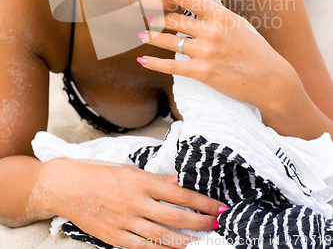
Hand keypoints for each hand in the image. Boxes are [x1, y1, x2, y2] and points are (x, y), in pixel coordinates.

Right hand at [39, 158, 223, 247]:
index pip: (180, 194)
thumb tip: (177, 182)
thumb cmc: (98, 172)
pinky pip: (143, 247)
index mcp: (141, 181)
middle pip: (176, 217)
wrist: (66, 186)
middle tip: (217, 224)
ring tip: (203, 240)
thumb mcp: (128, 169)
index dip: (203, 202)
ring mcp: (125, 222)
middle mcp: (136, 202)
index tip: (219, 207)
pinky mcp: (114, 237)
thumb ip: (154, 178)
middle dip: (201, 222)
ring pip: (163, 236)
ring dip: (186, 239)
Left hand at [134, 0, 299, 117]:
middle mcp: (211, 31)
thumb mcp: (238, 23)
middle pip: (172, 18)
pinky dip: (154, 63)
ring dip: (151, 36)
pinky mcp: (203, 72)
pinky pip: (173, 66)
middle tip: (135, 8)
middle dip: (151, 12)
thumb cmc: (255, 48)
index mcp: (219, 14)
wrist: (270, 79)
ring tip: (140, 33)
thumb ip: (216, 7)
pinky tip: (142, 60)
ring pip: (169, 41)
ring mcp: (206, 52)